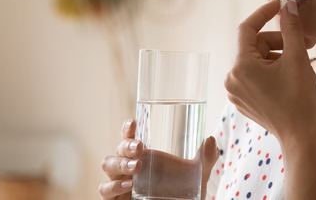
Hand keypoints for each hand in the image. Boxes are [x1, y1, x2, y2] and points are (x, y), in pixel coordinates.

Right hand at [98, 119, 218, 198]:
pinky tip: (127, 185)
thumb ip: (205, 158)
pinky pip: (105, 191)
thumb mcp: (198, 174)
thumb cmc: (184, 191)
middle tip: (140, 148)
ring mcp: (121, 182)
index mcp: (144, 155)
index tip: (134, 122)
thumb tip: (210, 139)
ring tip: (135, 167)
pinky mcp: (117, 199)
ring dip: (119, 164)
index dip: (128, 128)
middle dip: (126, 146)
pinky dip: (112, 187)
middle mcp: (129, 166)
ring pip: (108, 166)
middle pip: (118, 150)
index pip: (130, 137)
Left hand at [224, 0, 315, 142]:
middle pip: (255, 45)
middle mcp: (232, 78)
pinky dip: (272, 69)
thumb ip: (291, 28)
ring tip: (302, 61)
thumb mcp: (297, 58)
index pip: (247, 28)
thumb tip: (288, 6)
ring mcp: (236, 91)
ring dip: (278, 55)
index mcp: (240, 66)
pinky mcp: (244, 101)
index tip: (281, 6)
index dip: (264, 13)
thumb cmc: (300, 98)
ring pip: (256, 60)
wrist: (301, 137)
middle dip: (280, 40)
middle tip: (307, 42)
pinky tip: (291, 75)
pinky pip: (255, 75)